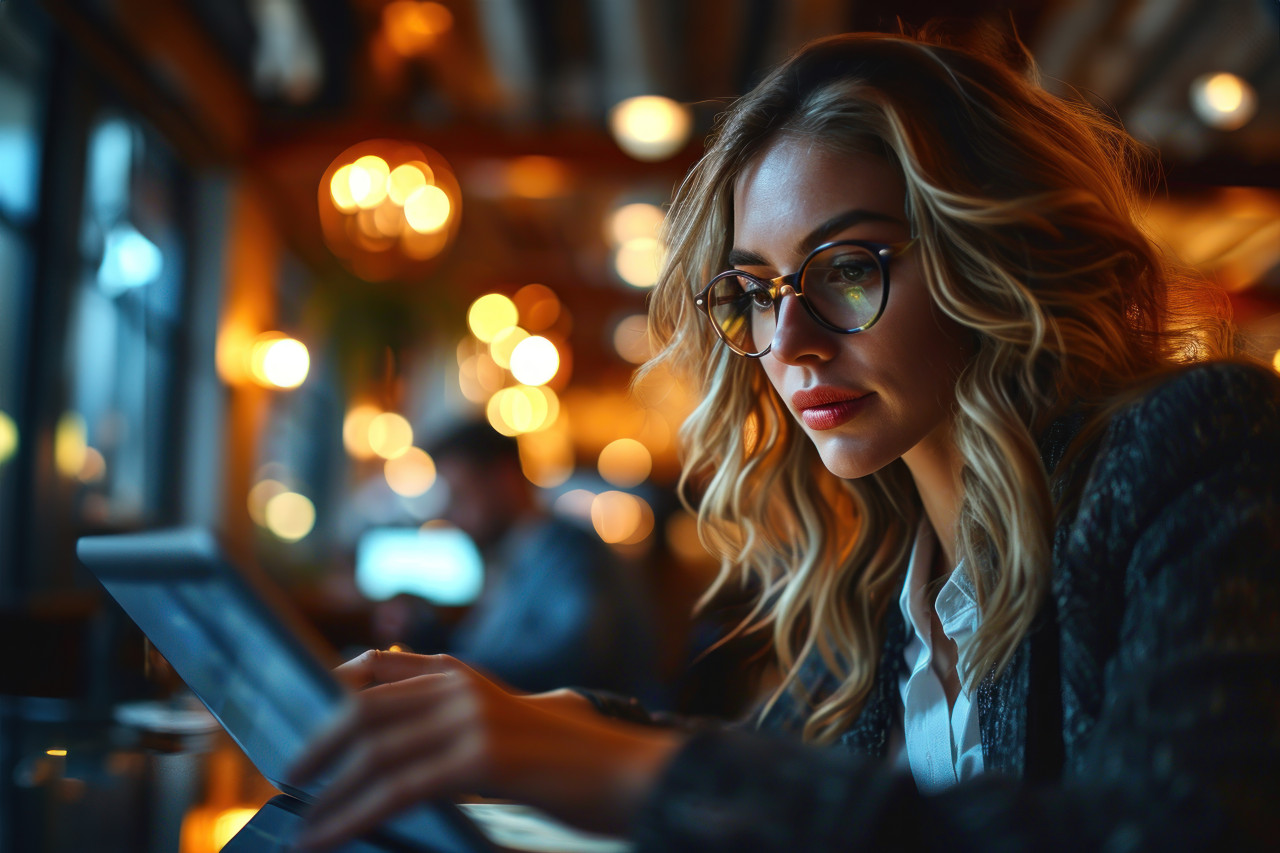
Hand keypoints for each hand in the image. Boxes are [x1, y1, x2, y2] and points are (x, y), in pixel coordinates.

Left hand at [287, 650, 680, 850]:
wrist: (634, 775)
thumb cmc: (574, 764)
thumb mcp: (510, 726)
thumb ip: (460, 723)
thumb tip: (405, 753)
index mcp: (465, 675)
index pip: (378, 666)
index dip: (330, 689)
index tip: (302, 725)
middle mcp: (462, 687)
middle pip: (363, 709)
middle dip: (316, 747)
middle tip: (288, 779)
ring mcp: (471, 719)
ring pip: (372, 753)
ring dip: (327, 795)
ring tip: (301, 825)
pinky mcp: (480, 759)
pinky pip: (396, 789)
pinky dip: (351, 816)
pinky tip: (325, 837)